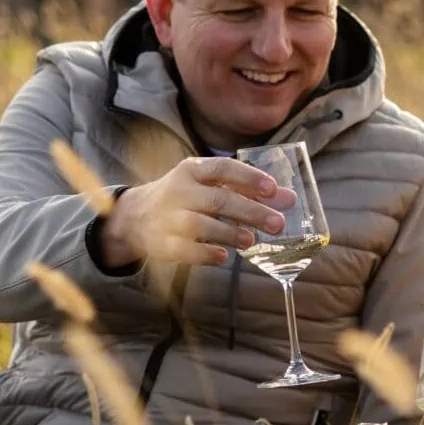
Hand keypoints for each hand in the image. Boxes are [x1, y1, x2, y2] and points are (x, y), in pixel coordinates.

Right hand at [97, 156, 295, 269]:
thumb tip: (288, 199)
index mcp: (192, 170)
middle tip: (278, 223)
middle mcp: (179, 191)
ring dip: (230, 232)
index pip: (223, 168)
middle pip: (219, 199)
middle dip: (251, 211)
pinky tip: (224, 256)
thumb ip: (247, 191)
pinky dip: (207, 254)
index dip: (249, 178)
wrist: (135, 217)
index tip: (273, 189)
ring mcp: (169, 218)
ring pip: (202, 225)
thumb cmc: (185, 198)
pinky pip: (187, 250)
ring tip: (252, 240)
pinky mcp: (163, 244)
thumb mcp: (209, 185)